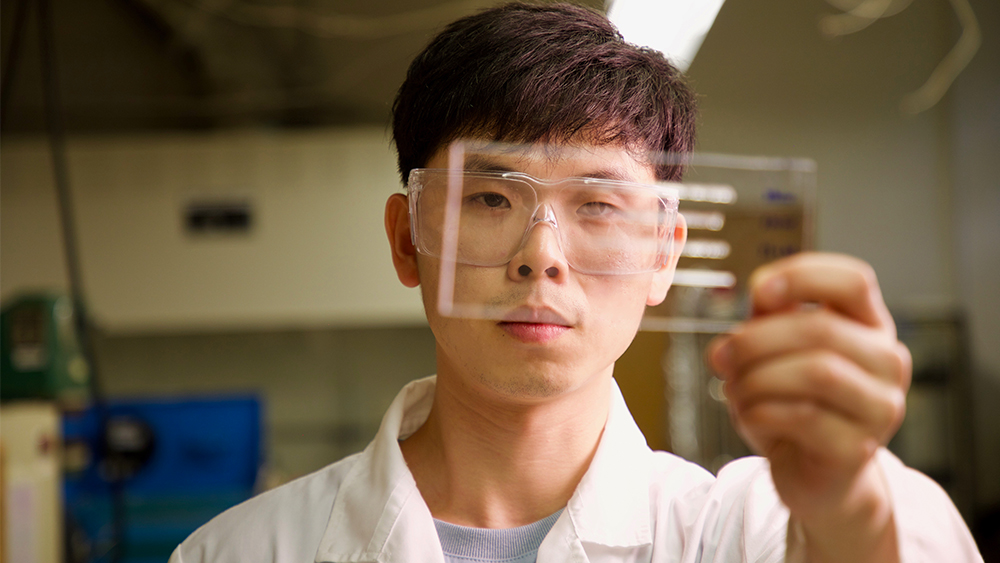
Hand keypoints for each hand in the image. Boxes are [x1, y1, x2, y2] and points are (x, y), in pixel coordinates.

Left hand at [707, 252, 910, 561]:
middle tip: (720, 357)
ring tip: (735, 389)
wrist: (814, 474)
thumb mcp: (777, 351)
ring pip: (816, 372)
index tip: (759, 291)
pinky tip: (750, 416)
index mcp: (869, 326)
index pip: (854, 280)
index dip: (803, 276)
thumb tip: (751, 306)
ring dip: (757, 378)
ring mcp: (881, 407)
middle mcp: (888, 362)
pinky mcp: (859, 449)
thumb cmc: (794, 402)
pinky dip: (761, 412)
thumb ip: (766, 319)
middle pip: (822, 329)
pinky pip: (804, 417)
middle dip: (756, 340)